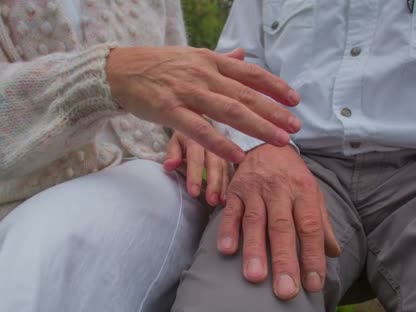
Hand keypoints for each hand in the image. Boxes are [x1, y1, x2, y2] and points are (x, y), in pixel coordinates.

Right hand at [106, 46, 300, 163]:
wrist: (120, 69)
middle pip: (246, 94)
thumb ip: (220, 60)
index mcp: (210, 61)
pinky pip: (199, 129)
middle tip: (295, 127)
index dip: (275, 86)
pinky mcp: (170, 110)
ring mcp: (187, 92)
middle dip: (274, 111)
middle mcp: (203, 74)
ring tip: (279, 141)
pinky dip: (221, 142)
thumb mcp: (192, 56)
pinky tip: (238, 154)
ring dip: (258, 127)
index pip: (250, 73)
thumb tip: (244, 54)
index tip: (295, 100)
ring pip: (229, 111)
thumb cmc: (158, 65)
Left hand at [164, 131, 229, 205]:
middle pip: (214, 163)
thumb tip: (169, 166)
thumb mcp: (175, 141)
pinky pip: (230, 169)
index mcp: (195, 138)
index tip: (194, 193)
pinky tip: (227, 196)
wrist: (199, 123)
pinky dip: (229, 183)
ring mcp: (222, 149)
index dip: (195, 175)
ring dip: (223, 185)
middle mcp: (211, 143)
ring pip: (224, 167)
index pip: (195, 157)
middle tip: (211, 200)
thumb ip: (173, 153)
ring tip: (221, 201)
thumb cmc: (185, 137)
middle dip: (213, 183)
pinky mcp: (228, 156)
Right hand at [217, 144, 339, 299]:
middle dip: (284, 261)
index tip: (313, 285)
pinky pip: (230, 212)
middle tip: (286, 291)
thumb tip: (334, 253)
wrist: (265, 143)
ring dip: (254, 250)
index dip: (312, 256)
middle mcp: (280, 191)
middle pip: (282, 228)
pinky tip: (226, 250)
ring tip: (255, 277)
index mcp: (303, 192)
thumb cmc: (291, 175)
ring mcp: (255, 190)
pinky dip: (227, 230)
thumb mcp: (312, 193)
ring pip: (255, 222)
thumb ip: (321, 223)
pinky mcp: (235, 190)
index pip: (310, 227)